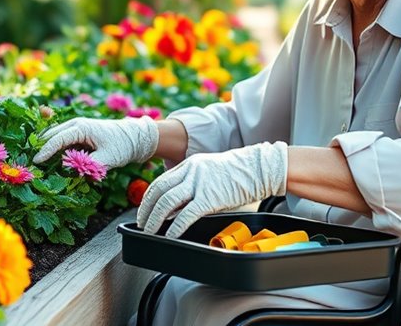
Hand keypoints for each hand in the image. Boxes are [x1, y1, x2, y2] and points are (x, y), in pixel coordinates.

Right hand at [32, 116, 158, 168]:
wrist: (135, 137)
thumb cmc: (122, 146)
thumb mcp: (107, 158)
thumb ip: (89, 165)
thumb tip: (72, 172)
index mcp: (81, 127)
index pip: (58, 139)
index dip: (46, 151)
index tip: (36, 162)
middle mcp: (76, 125)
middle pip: (51, 135)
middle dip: (40, 147)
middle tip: (29, 163)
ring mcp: (76, 128)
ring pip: (55, 137)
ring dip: (46, 147)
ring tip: (36, 163)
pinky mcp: (79, 135)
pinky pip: (62, 141)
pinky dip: (54, 148)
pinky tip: (49, 160)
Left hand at [136, 141, 287, 237]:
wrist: (258, 168)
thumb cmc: (237, 173)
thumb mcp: (208, 171)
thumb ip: (192, 182)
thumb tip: (179, 202)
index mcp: (189, 165)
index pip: (160, 182)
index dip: (148, 197)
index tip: (144, 209)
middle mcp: (190, 172)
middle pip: (159, 191)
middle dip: (146, 209)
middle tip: (142, 223)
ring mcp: (199, 184)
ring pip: (167, 202)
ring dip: (155, 219)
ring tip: (150, 231)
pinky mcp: (209, 198)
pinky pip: (186, 214)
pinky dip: (175, 227)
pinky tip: (170, 235)